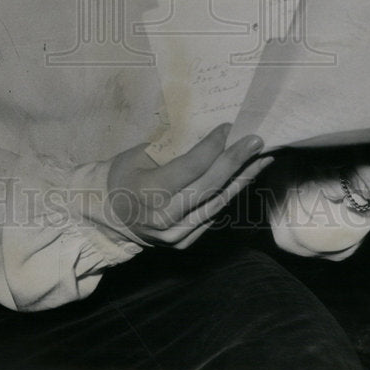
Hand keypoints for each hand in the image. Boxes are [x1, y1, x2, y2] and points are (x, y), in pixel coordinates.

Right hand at [106, 124, 272, 248]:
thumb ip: (173, 147)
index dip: (212, 146)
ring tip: (261, 159)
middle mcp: (164, 217)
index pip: (191, 166)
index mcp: (150, 191)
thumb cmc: (124, 175)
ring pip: (217, 203)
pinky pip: (212, 215)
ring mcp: (176, 234)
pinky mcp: (184, 242)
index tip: (229, 127)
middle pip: (209, 186)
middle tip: (257, 141)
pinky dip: (228, 194)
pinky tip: (243, 177)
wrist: (108, 216)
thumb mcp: (140, 154)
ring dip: (242, 179)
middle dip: (236, 161)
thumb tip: (209, 132)